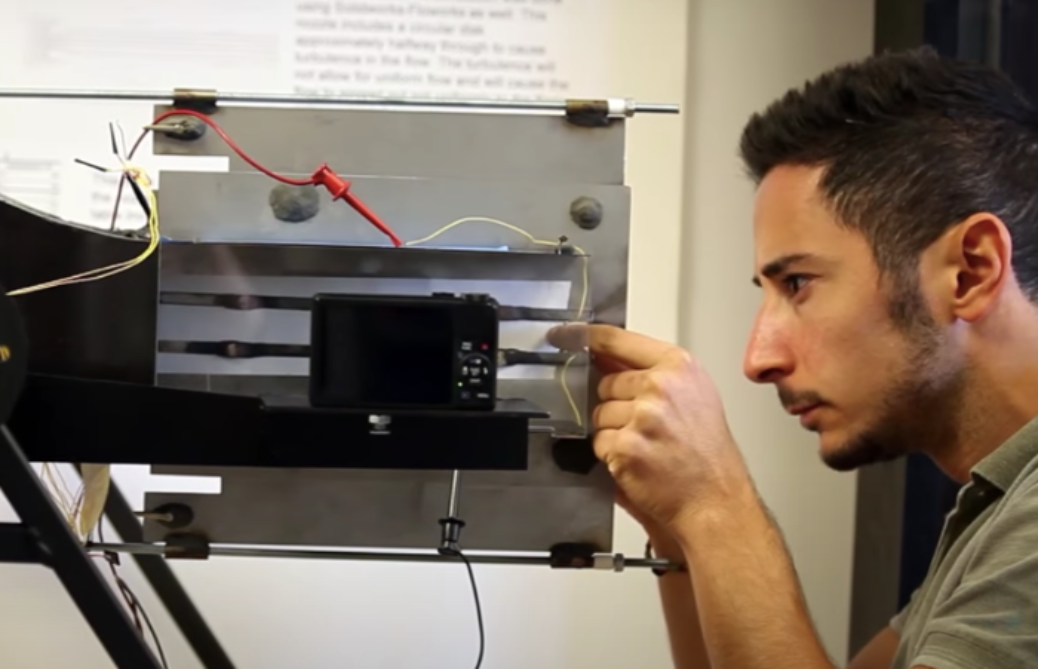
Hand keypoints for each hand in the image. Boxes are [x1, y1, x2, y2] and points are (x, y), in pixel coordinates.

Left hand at [549, 324, 750, 532]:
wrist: (716, 498)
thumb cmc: (707, 452)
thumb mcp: (692, 395)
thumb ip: (651, 371)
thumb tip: (607, 356)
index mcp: (678, 366)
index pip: (618, 340)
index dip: (585, 337)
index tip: (564, 336)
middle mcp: (660, 386)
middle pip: (606, 384)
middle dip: (617, 406)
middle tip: (649, 428)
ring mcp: (642, 416)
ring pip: (600, 415)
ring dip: (614, 433)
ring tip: (649, 447)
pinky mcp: (626, 446)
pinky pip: (598, 443)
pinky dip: (612, 456)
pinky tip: (640, 463)